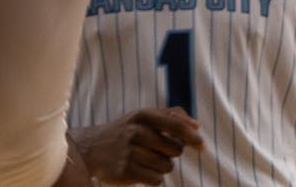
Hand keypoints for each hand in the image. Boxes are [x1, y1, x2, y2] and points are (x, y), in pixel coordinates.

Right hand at [74, 111, 203, 184]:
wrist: (92, 148)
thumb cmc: (125, 131)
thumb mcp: (142, 117)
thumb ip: (170, 116)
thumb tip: (196, 124)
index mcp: (142, 115)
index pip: (175, 124)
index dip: (192, 136)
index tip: (202, 146)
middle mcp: (136, 131)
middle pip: (175, 150)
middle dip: (170, 153)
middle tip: (155, 149)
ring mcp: (130, 151)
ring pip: (166, 167)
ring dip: (161, 167)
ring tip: (145, 160)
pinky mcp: (126, 171)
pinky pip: (156, 180)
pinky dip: (153, 178)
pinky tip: (141, 171)